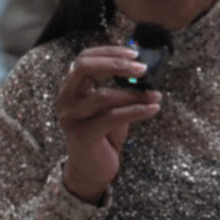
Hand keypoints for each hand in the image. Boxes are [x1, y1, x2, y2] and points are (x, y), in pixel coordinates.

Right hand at [57, 45, 160, 203]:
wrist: (92, 169)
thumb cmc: (103, 134)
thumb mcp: (109, 106)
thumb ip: (118, 87)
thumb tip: (144, 70)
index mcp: (70, 87)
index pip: (84, 58)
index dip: (109, 51)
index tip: (134, 53)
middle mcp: (65, 99)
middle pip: (85, 68)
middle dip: (116, 64)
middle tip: (143, 68)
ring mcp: (71, 117)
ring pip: (104, 95)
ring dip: (135, 94)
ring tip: (155, 95)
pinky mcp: (82, 135)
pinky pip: (113, 117)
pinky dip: (136, 111)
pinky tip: (153, 108)